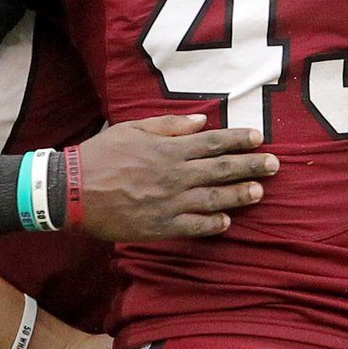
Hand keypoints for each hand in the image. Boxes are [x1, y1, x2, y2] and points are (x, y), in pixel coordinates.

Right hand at [78, 114, 276, 240]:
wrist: (72, 190)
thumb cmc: (101, 154)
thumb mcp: (132, 128)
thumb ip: (169, 125)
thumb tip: (201, 121)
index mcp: (169, 148)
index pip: (214, 142)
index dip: (239, 139)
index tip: (259, 138)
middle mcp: (175, 174)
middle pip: (222, 169)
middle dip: (251, 165)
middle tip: (275, 164)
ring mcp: (170, 202)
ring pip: (215, 199)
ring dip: (240, 195)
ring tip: (260, 192)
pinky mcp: (160, 226)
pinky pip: (194, 227)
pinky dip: (213, 225)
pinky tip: (227, 223)